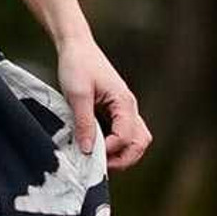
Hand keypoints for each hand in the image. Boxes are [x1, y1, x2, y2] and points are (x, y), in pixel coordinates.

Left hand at [56, 34, 151, 172]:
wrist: (76, 48)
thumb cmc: (77, 66)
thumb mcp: (77, 95)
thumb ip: (84, 123)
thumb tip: (89, 151)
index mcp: (124, 102)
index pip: (127, 136)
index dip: (110, 150)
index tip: (89, 155)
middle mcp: (129, 108)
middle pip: (140, 142)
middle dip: (123, 159)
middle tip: (98, 167)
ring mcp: (123, 111)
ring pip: (135, 140)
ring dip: (121, 155)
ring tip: (97, 162)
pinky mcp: (114, 113)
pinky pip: (123, 135)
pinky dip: (114, 147)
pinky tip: (95, 150)